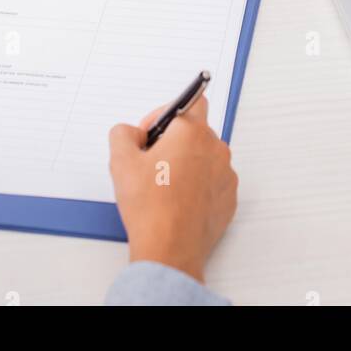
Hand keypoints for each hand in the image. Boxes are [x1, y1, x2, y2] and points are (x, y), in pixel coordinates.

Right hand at [109, 96, 237, 283]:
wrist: (169, 250)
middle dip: (174, 140)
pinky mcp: (229, 199)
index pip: (192, 101)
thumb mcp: (121, 161)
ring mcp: (226, 176)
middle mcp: (216, 149)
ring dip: (187, 163)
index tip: (152, 132)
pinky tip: (178, 201)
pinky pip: (213, 181)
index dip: (167, 112)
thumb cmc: (150, 206)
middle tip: (152, 161)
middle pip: (196, 131)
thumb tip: (132, 133)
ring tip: (164, 186)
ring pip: (205, 157)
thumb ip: (123, 133)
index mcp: (193, 132)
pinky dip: (198, 185)